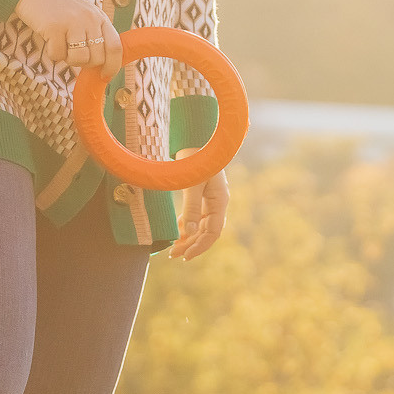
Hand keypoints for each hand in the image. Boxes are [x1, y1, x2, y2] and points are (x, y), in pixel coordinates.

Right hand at [14, 0, 122, 76]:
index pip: (115, 47)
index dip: (112, 66)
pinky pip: (58, 55)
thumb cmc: (59, 8)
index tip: (104, 76)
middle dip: (85, 64)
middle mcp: (90, 18)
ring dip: (69, 59)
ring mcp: (73, 22)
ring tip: (62, 46)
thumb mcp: (84, 16)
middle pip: (97, 58)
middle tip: (72, 53)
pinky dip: (53, 53)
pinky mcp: (54, 27)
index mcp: (100, 17)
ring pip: (79, 59)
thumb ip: (95, 35)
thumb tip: (102, 67)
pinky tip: (50, 39)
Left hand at [169, 146, 229, 260]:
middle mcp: (218, 203)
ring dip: (189, 237)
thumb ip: (191, 208)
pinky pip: (196, 216)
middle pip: (207, 231)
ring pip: (201, 225)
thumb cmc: (196, 158)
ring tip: (174, 249)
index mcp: (220, 201)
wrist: (196, 137)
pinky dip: (187, 225)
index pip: (213, 232)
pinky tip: (178, 232)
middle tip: (174, 256)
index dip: (200, 246)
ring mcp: (210, 199)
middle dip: (192, 244)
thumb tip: (189, 232)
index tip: (186, 256)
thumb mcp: (193, 184)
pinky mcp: (202, 194)